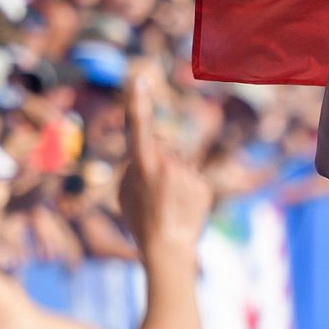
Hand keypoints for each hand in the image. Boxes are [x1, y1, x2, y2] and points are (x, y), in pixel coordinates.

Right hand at [117, 76, 211, 253]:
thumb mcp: (125, 192)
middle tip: (153, 195)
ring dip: (173, 180)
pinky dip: (187, 190)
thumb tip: (150, 154)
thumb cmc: (140, 221)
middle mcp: (168, 165)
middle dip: (157, 166)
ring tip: (168, 204)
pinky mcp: (203, 184)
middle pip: (162, 151)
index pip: (139, 127)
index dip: (137, 102)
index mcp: (143, 166)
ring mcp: (188, 174)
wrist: (169, 249)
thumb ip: (135, 166)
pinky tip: (182, 208)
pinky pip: (192, 178)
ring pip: (179, 166)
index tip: (140, 79)